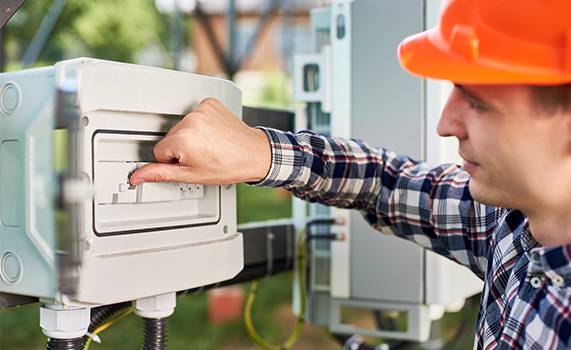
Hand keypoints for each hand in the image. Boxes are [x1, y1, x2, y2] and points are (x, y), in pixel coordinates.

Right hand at [129, 98, 271, 185]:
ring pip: (182, 126)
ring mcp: (202, 110)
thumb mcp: (191, 175)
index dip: (174, 161)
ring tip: (210, 145)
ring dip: (191, 136)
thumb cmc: (229, 166)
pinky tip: (213, 134)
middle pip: (170, 137)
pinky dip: (201, 124)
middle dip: (182, 148)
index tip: (190, 163)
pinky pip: (195, 114)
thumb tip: (137, 176)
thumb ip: (160, 174)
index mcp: (183, 139)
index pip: (160, 151)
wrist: (254, 154)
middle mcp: (191, 121)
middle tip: (202, 156)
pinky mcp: (210, 104)